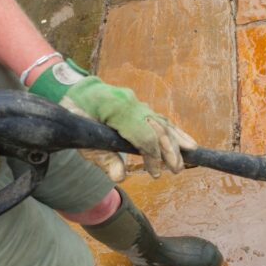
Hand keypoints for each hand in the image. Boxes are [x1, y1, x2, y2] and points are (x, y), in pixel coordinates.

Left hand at [28, 59, 196, 180]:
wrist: (75, 89)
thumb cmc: (76, 114)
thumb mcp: (82, 137)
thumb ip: (101, 157)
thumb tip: (120, 176)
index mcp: (118, 108)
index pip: (144, 135)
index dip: (153, 156)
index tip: (155, 173)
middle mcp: (132, 103)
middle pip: (158, 128)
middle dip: (170, 150)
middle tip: (177, 170)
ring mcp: (136, 103)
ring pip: (162, 122)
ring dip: (176, 140)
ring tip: (191, 155)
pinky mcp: (138, 106)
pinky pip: (159, 118)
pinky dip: (173, 130)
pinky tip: (185, 141)